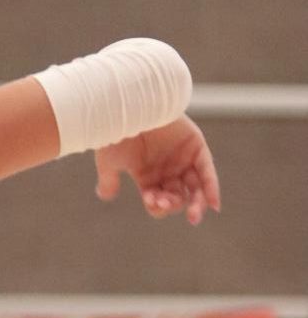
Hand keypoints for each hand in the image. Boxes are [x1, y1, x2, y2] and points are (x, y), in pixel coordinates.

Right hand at [94, 116, 219, 225]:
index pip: (157, 201)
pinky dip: (211, 187)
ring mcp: (181, 158)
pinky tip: (213, 205)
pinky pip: (206, 170)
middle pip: (177, 197)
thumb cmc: (115, 132)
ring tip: (194, 213)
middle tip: (178, 211)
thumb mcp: (109, 161)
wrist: (129, 104)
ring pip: (194, 187)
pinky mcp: (195, 146)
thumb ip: (109, 179)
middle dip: (177, 206)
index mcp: (147, 176)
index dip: (157, 206)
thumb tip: (105, 196)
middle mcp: (166, 169)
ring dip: (196, 202)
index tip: (152, 201)